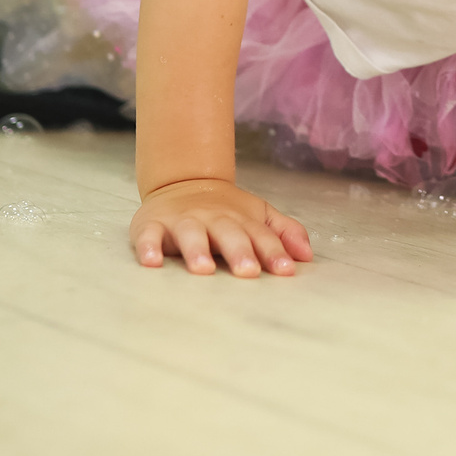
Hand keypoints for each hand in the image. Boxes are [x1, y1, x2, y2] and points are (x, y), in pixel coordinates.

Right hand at [129, 177, 313, 277]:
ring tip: (203, 269)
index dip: (274, 252)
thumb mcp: (259, 215)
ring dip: (197, 250)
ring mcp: (183, 221)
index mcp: (241, 219)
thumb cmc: (226, 210)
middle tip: (248, 272)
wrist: (182, 182)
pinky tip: (152, 263)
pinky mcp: (152, 225)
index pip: (261, 235)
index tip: (286, 271)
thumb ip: (284, 232)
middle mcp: (213, 218)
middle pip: (228, 233)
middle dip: (239, 251)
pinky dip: (148, 248)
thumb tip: (307, 256)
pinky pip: (148, 236)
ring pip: (190, 234)